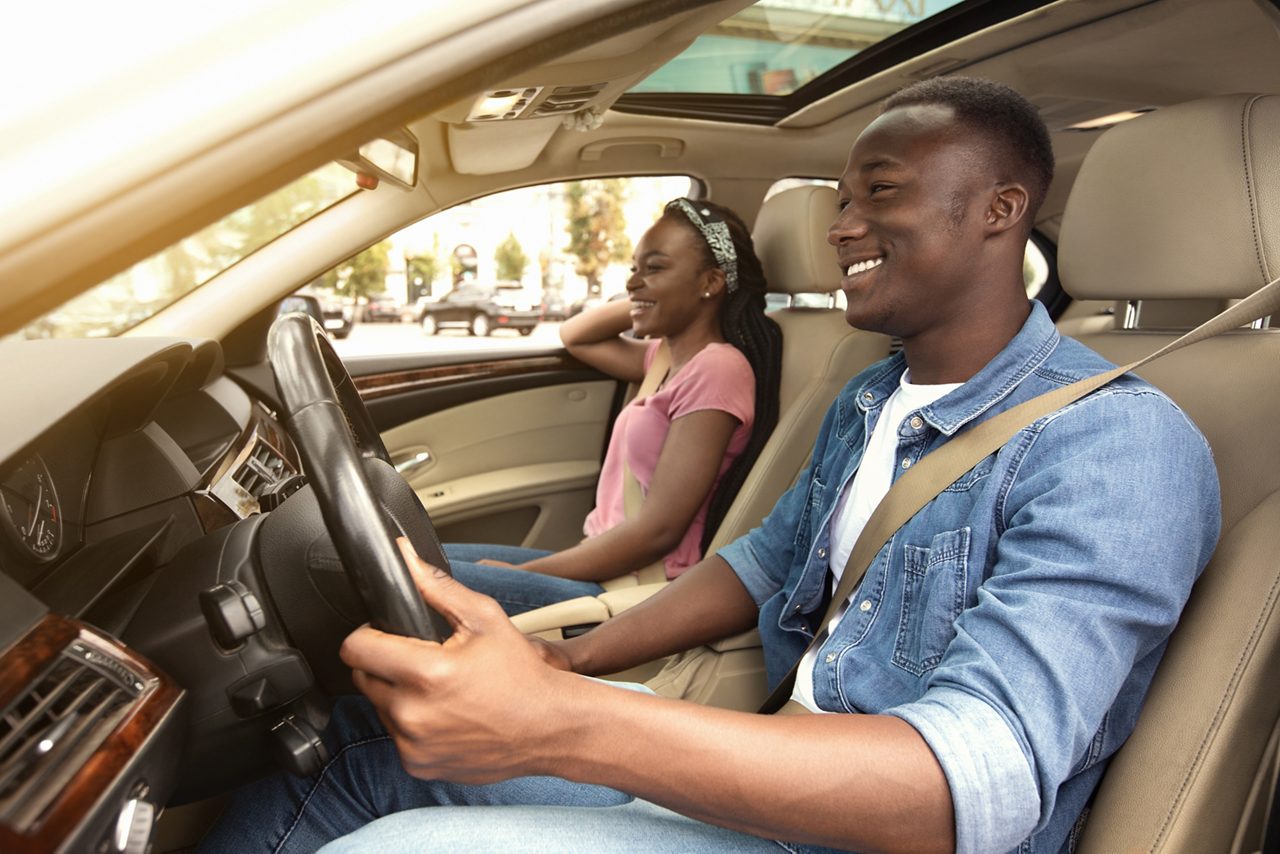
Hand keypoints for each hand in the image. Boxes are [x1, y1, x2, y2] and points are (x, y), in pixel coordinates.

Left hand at [339, 538, 580, 782]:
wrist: (549, 728)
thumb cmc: (521, 674)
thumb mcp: (485, 619)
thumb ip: (437, 587)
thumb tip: (405, 558)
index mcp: (426, 673)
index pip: (355, 649)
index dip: (365, 634)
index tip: (381, 634)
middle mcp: (412, 714)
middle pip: (363, 678)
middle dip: (385, 664)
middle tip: (421, 660)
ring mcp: (413, 744)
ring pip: (380, 708)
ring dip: (398, 695)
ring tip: (438, 688)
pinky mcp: (418, 765)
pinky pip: (397, 736)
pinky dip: (412, 724)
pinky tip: (444, 714)